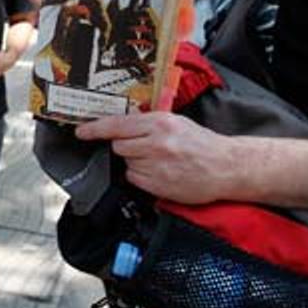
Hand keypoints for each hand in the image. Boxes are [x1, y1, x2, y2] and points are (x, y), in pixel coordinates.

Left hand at [75, 111, 244, 205]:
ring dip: (135, 162)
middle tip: (144, 147)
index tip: (81, 132)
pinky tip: (160, 172)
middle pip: (118, 146)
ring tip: (158, 160)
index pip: (117, 125)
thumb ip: (149, 122)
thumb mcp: (177, 122)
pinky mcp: (158, 185)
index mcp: (160, 123)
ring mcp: (157, 166)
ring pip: (126, 163)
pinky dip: (142, 177)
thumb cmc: (202, 143)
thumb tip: (121, 124)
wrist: (226, 167)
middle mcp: (156, 143)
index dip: (94, 129)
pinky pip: (135, 179)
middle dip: (125, 147)